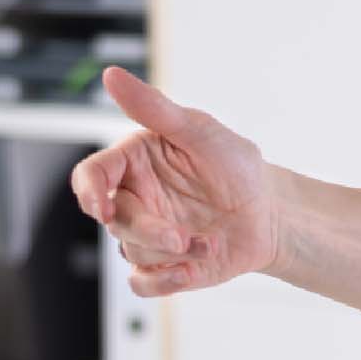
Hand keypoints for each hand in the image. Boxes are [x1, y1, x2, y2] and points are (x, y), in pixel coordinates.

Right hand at [70, 66, 278, 297]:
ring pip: (130, 251)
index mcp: (133, 163)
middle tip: (180, 237)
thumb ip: (156, 109)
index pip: (92, 176)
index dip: (89, 191)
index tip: (100, 205)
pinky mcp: (165, 264)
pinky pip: (142, 282)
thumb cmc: (237, 166)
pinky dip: (161, 283)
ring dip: (168, 255)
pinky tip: (189, 272)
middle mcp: (134, 199)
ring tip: (207, 244)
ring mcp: (148, 234)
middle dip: (146, 231)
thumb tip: (113, 76)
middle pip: (113, 220)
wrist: (272, 212)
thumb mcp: (200, 132)